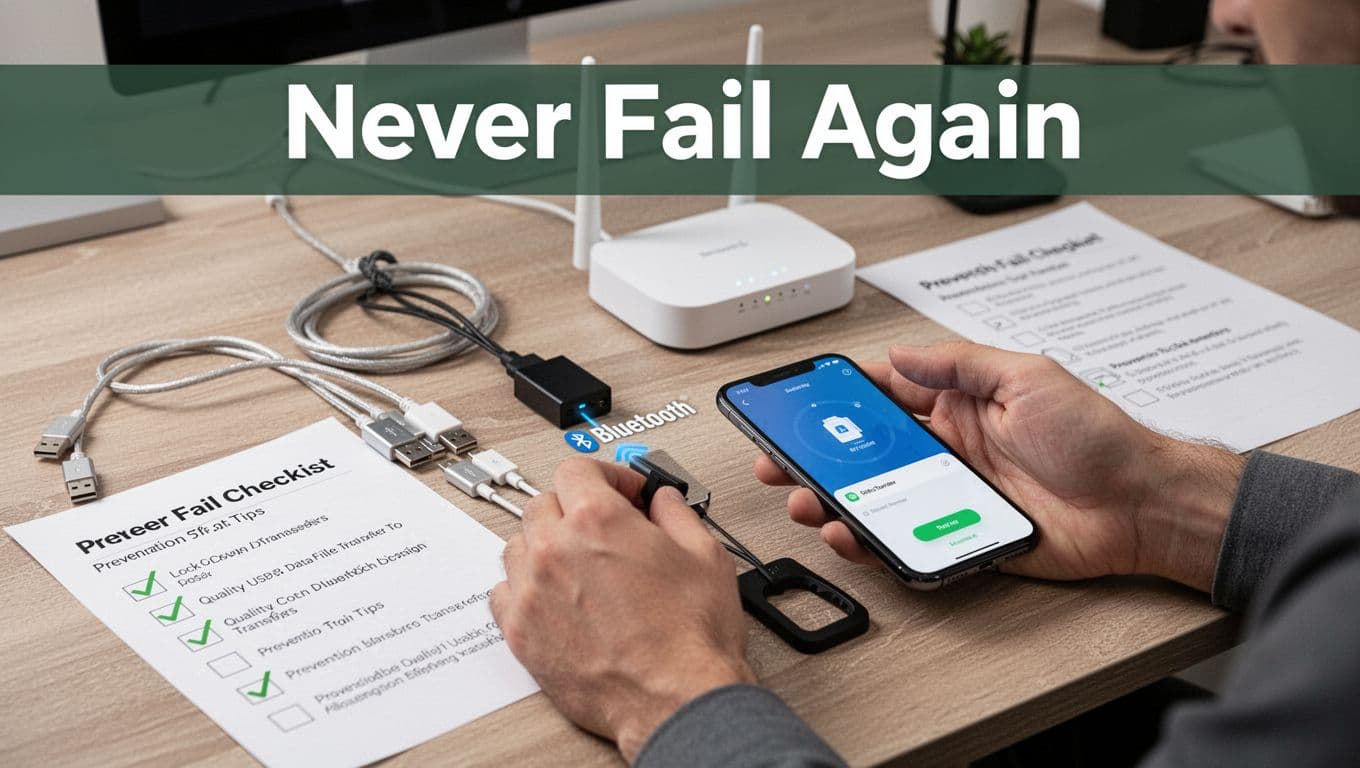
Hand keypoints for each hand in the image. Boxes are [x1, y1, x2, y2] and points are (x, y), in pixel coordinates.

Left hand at [490, 458, 754, 761]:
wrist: (674, 699)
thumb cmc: (690, 638)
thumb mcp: (705, 555)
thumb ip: (677, 513)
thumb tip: (665, 501)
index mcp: (598, 520)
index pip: (577, 468)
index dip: (605, 475)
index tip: (620, 491)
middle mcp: (556, 550)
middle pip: (542, 503)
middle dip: (573, 507)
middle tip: (601, 526)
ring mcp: (531, 592)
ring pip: (518, 546)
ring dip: (544, 545)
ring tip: (577, 563)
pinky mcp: (520, 633)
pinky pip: (503, 593)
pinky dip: (524, 588)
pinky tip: (552, 596)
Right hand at [757, 342, 1244, 591]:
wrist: (1141, 506)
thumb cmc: (1097, 437)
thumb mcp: (1029, 378)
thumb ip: (960, 366)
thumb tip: (899, 353)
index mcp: (960, 404)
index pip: (885, 394)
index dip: (840, 397)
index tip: (800, 400)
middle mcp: (948, 448)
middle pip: (867, 452)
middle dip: (820, 455)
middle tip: (781, 460)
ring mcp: (951, 494)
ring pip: (877, 498)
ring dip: (835, 499)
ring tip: (805, 500)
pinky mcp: (962, 536)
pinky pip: (906, 539)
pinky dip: (873, 540)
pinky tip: (851, 534)